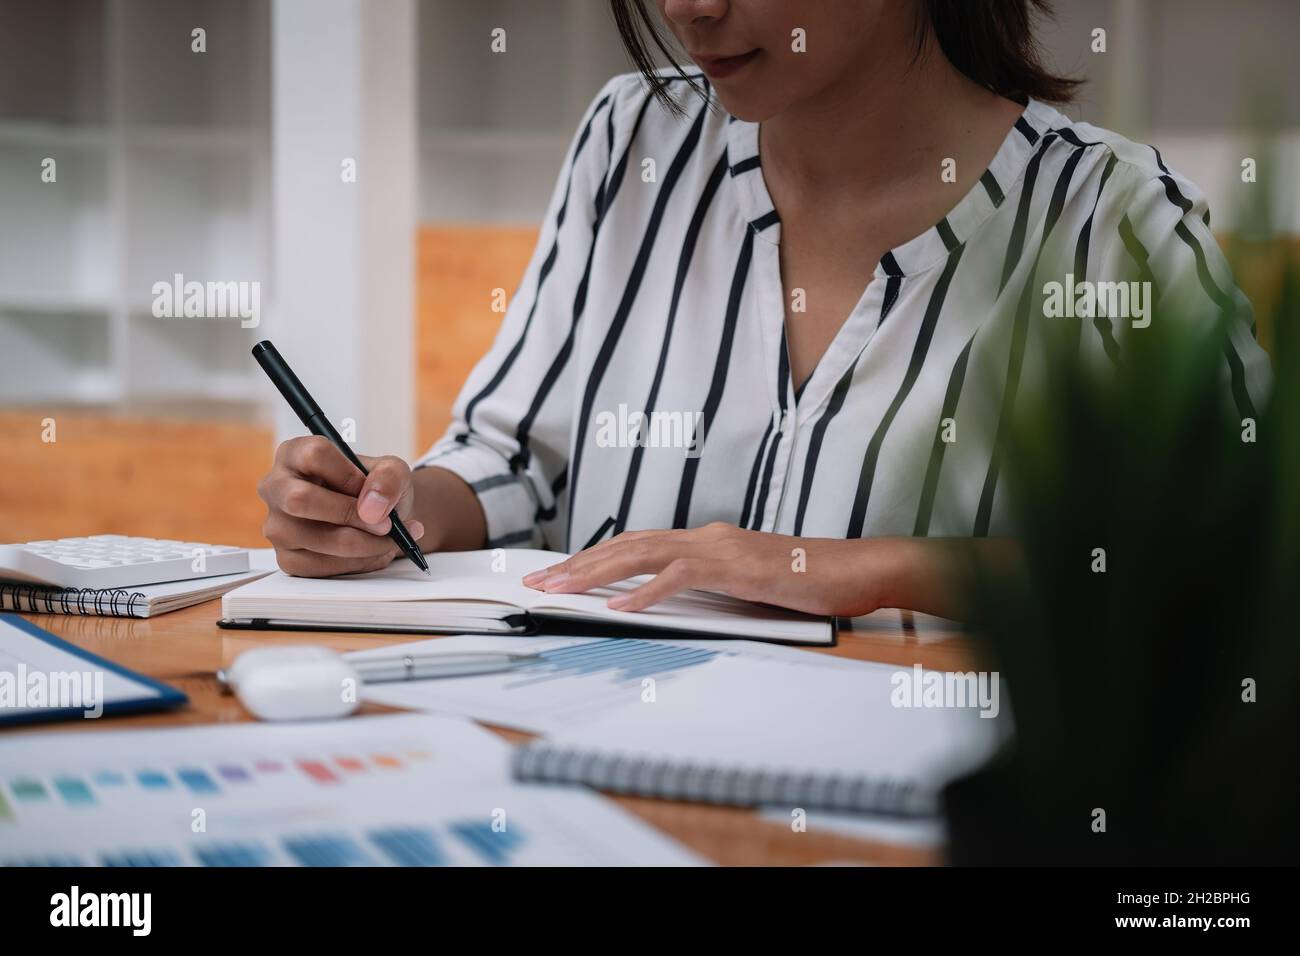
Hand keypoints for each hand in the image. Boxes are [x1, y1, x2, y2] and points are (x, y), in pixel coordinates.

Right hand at [257, 436, 423, 576]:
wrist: (378, 518)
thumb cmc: (375, 488)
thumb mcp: (392, 471)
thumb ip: (389, 477)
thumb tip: (371, 508)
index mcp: (295, 453)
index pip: (313, 455)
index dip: (349, 475)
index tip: (371, 489)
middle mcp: (276, 487)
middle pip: (301, 499)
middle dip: (352, 516)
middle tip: (386, 525)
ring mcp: (277, 525)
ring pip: (317, 539)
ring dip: (365, 545)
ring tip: (388, 539)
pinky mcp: (287, 558)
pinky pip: (321, 567)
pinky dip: (357, 563)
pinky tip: (372, 552)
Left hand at [521, 522, 902, 616]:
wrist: (853, 570)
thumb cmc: (804, 581)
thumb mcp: (744, 584)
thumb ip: (707, 586)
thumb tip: (668, 599)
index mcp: (704, 540)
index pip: (635, 544)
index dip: (592, 559)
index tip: (556, 575)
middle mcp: (704, 536)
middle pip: (626, 545)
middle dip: (576, 564)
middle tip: (536, 582)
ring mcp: (720, 548)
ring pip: (643, 554)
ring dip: (596, 573)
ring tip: (560, 590)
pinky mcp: (737, 567)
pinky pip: (682, 577)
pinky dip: (649, 591)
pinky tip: (622, 606)